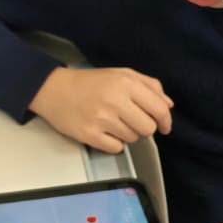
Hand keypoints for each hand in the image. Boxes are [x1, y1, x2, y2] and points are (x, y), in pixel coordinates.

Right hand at [29, 66, 173, 153]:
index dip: (165, 121)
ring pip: (132, 139)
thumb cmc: (91, 82)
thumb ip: (149, 86)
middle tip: (132, 121)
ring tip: (114, 123)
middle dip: (144, 128)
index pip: (159, 109)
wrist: (54, 90)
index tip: (164, 127)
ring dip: (128, 134)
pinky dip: (114, 143)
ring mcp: (102, 120)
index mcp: (126, 84)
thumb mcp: (122, 74)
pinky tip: (105, 132)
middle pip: (148, 129)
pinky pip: (116, 148)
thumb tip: (169, 105)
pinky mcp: (90, 135)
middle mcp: (116, 101)